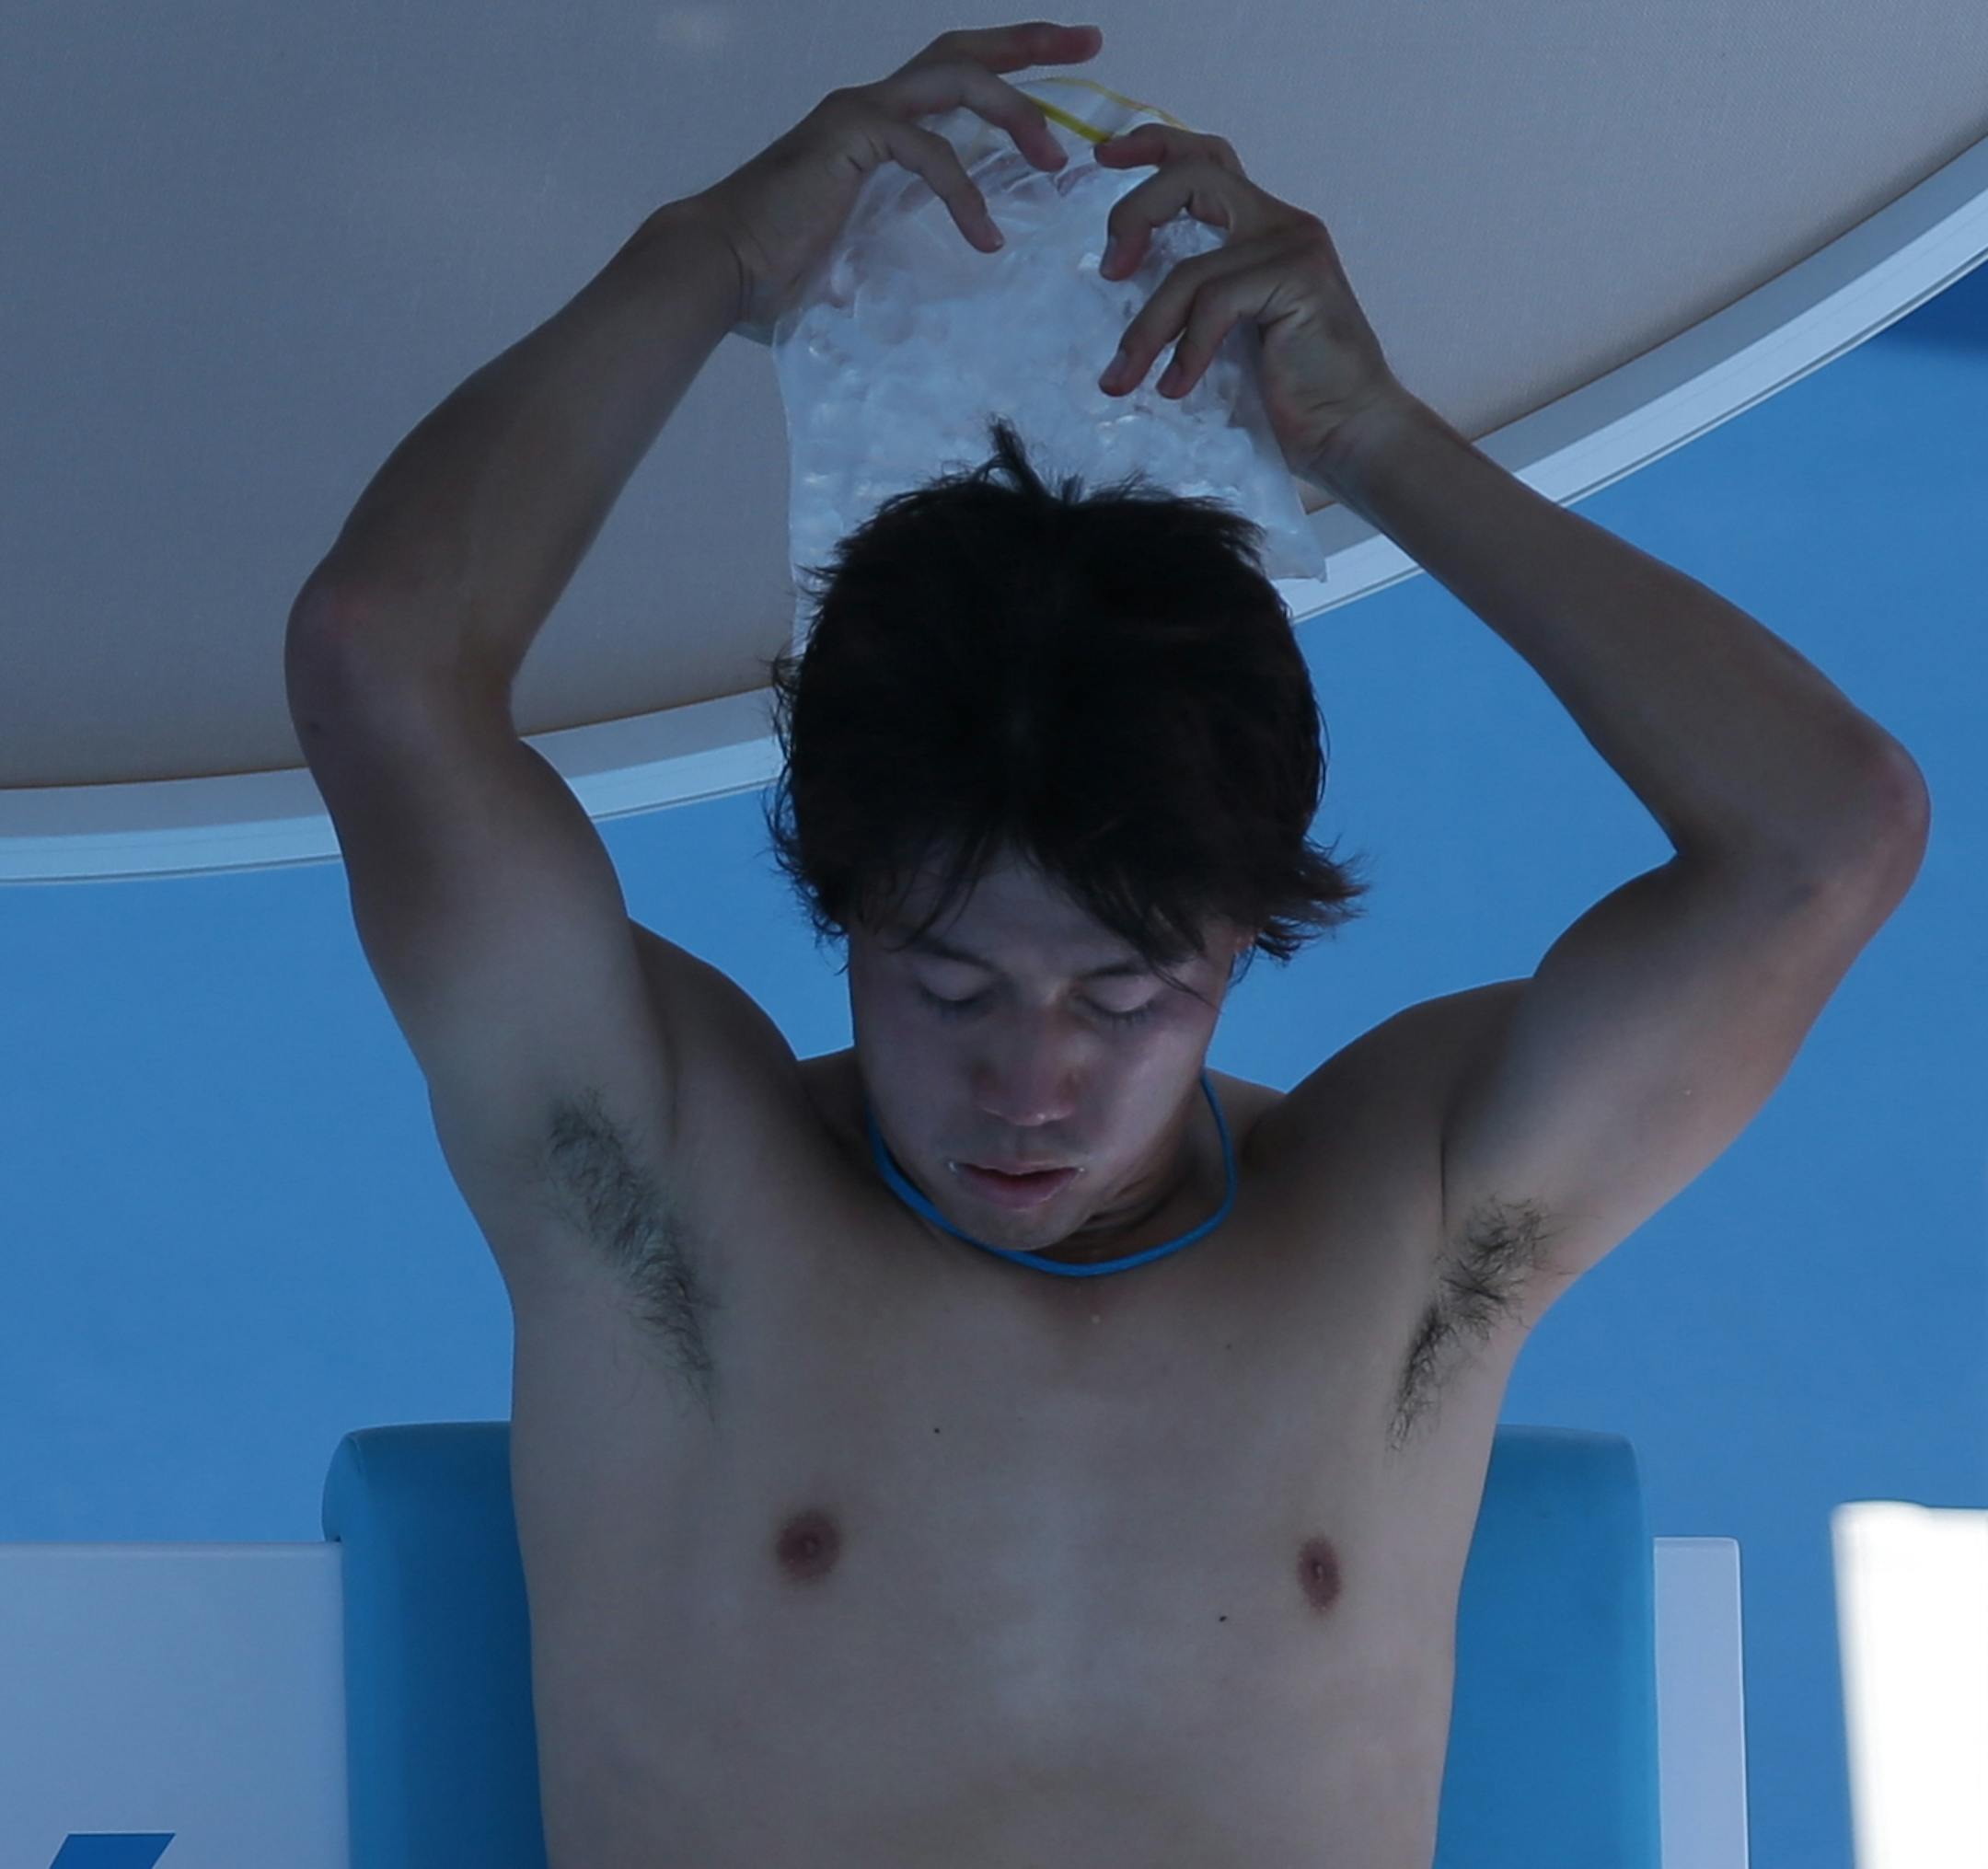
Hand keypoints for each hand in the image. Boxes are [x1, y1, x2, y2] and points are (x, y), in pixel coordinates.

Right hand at [687, 22, 1102, 345]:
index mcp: (877, 125)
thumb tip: (878, 287)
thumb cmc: (775, 266)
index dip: (1012, 63)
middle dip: (1031, 43)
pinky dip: (965, 191)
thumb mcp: (855, 251)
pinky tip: (985, 237)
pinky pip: (929, 150)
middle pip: (965, 51)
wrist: (723, 266)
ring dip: (1014, 113)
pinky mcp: (852, 136)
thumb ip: (883, 246)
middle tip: (1089, 45)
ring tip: (1053, 160)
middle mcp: (872, 104)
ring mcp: (861, 114)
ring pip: (957, 81)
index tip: (1068, 59)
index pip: (955, 76)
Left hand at [1094, 124, 1410, 477]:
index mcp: (1261, 227)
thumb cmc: (1288, 395)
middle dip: (1134, 212)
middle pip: (1193, 173)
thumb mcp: (1223, 335)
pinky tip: (1176, 389)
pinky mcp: (1298, 280)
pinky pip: (1214, 305)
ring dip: (1146, 329)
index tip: (1102, 156)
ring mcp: (1293, 248)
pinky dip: (1186, 352)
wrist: (1349, 433)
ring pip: (1190, 267)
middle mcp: (1280, 223)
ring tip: (1122, 379)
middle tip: (1108, 271)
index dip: (1151, 146)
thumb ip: (1190, 299)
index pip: (1206, 159)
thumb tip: (1117, 292)